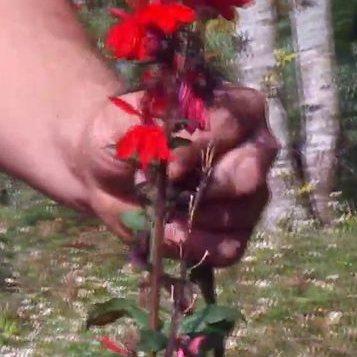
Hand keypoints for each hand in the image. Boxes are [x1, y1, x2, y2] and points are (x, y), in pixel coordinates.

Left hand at [77, 83, 278, 266]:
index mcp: (234, 108)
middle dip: (204, 191)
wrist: (102, 172)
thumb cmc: (121, 136)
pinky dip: (197, 247)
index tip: (167, 167)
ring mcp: (250, 193)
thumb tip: (177, 163)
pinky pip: (230, 248)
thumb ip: (152, 129)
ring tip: (163, 214)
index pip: (232, 124)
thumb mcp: (124, 122)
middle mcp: (253, 149)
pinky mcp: (236, 231)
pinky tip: (172, 235)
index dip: (200, 148)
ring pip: (241, 214)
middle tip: (169, 194)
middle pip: (249, 174)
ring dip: (196, 221)